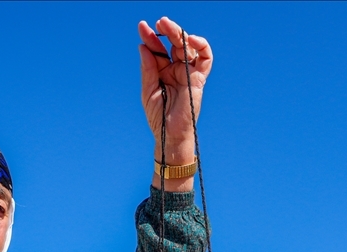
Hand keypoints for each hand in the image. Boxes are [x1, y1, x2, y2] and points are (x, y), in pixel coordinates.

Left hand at [138, 17, 212, 186]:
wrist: (169, 135)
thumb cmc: (158, 117)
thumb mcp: (148, 90)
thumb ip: (148, 69)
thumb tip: (143, 47)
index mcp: (162, 71)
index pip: (157, 49)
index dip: (150, 37)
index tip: (142, 27)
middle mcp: (176, 69)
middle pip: (173, 43)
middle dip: (166, 30)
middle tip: (159, 22)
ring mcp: (188, 72)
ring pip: (188, 46)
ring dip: (179, 33)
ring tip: (168, 26)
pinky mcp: (198, 79)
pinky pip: (205, 58)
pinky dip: (201, 46)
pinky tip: (191, 39)